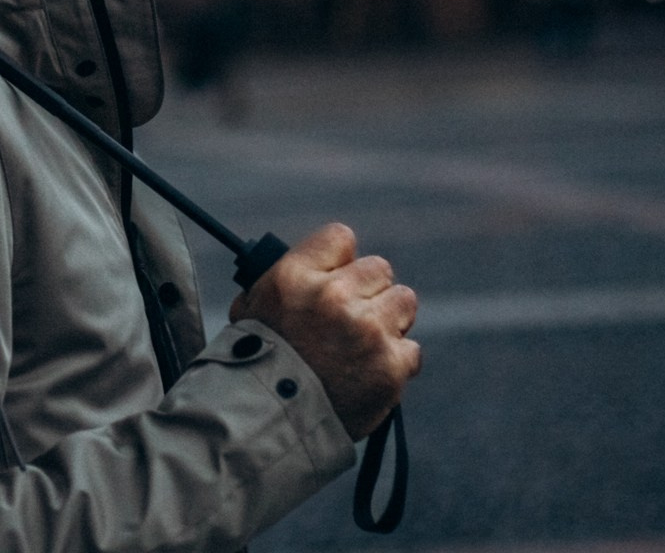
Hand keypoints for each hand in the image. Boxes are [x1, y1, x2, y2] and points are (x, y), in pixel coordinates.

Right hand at [228, 223, 419, 439]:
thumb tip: (319, 266)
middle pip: (379, 269)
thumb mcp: (253, 308)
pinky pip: (411, 350)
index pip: (341, 238)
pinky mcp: (390, 366)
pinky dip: (395, 363)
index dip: (341, 260)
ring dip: (389, 321)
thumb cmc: (253, 367)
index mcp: (295, 275)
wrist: (264, 426)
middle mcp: (334, 296)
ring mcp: (367, 330)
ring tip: (364, 345)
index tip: (338, 277)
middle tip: (352, 319)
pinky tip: (369, 374)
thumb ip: (289, 279)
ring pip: (404, 302)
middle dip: (369, 292)